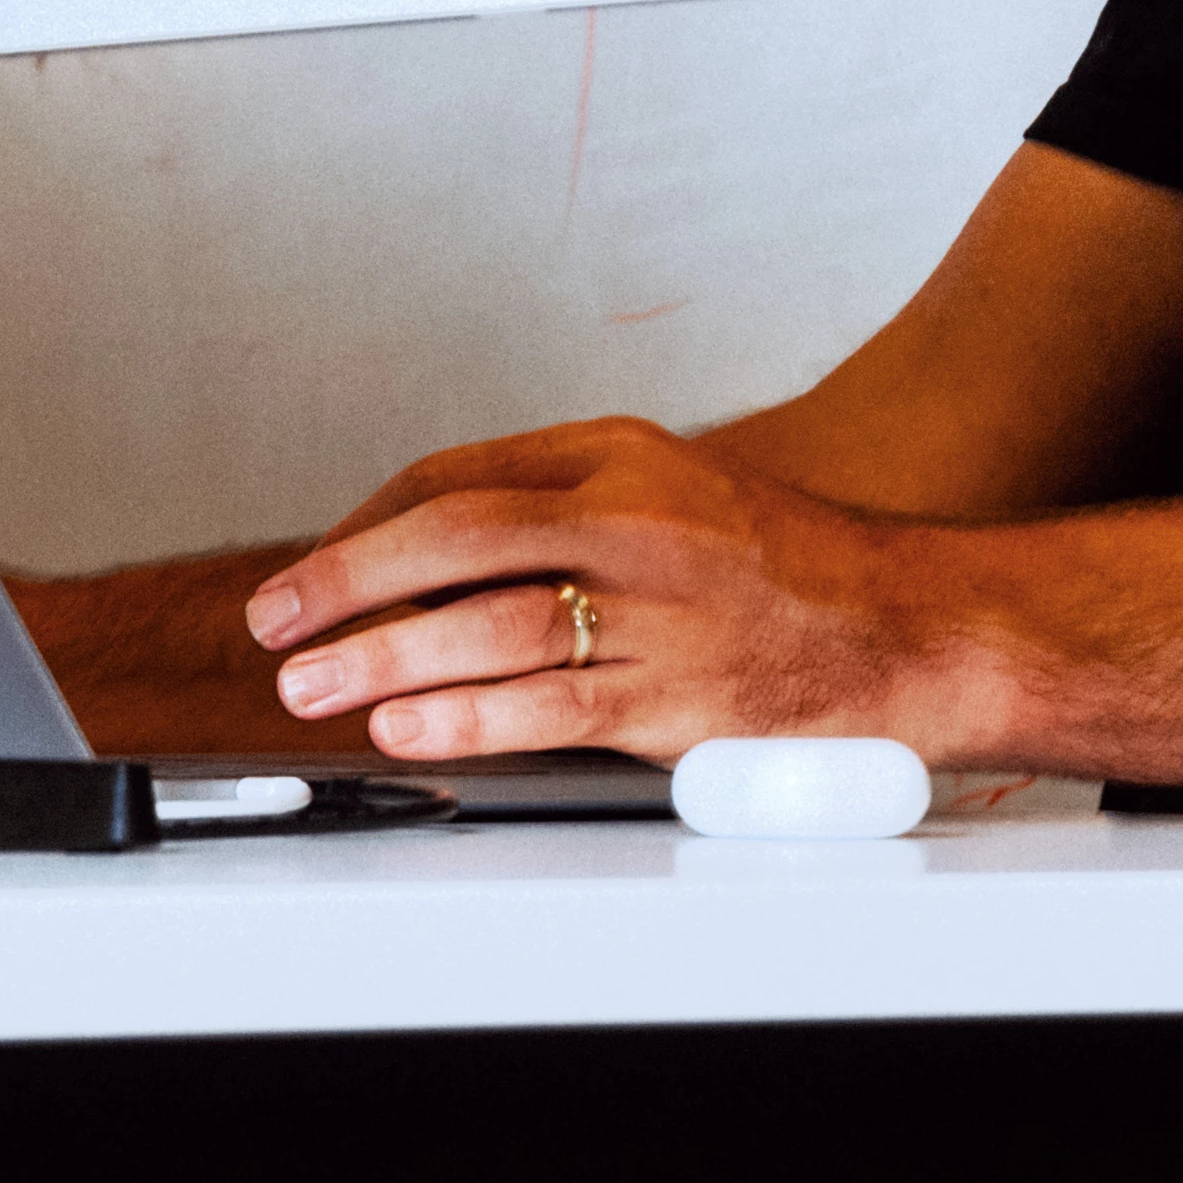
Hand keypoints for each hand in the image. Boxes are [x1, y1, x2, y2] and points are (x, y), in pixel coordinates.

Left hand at [239, 416, 958, 762]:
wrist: (906, 630)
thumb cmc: (783, 572)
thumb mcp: (669, 497)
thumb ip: (563, 516)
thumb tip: (430, 566)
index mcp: (619, 455)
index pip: (456, 476)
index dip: (365, 526)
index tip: (313, 572)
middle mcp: (633, 518)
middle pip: (457, 534)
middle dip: (346, 580)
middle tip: (276, 620)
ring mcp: (656, 608)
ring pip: (489, 623)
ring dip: (383, 655)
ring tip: (313, 683)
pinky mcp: (676, 694)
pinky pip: (546, 706)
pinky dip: (461, 717)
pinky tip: (405, 726)